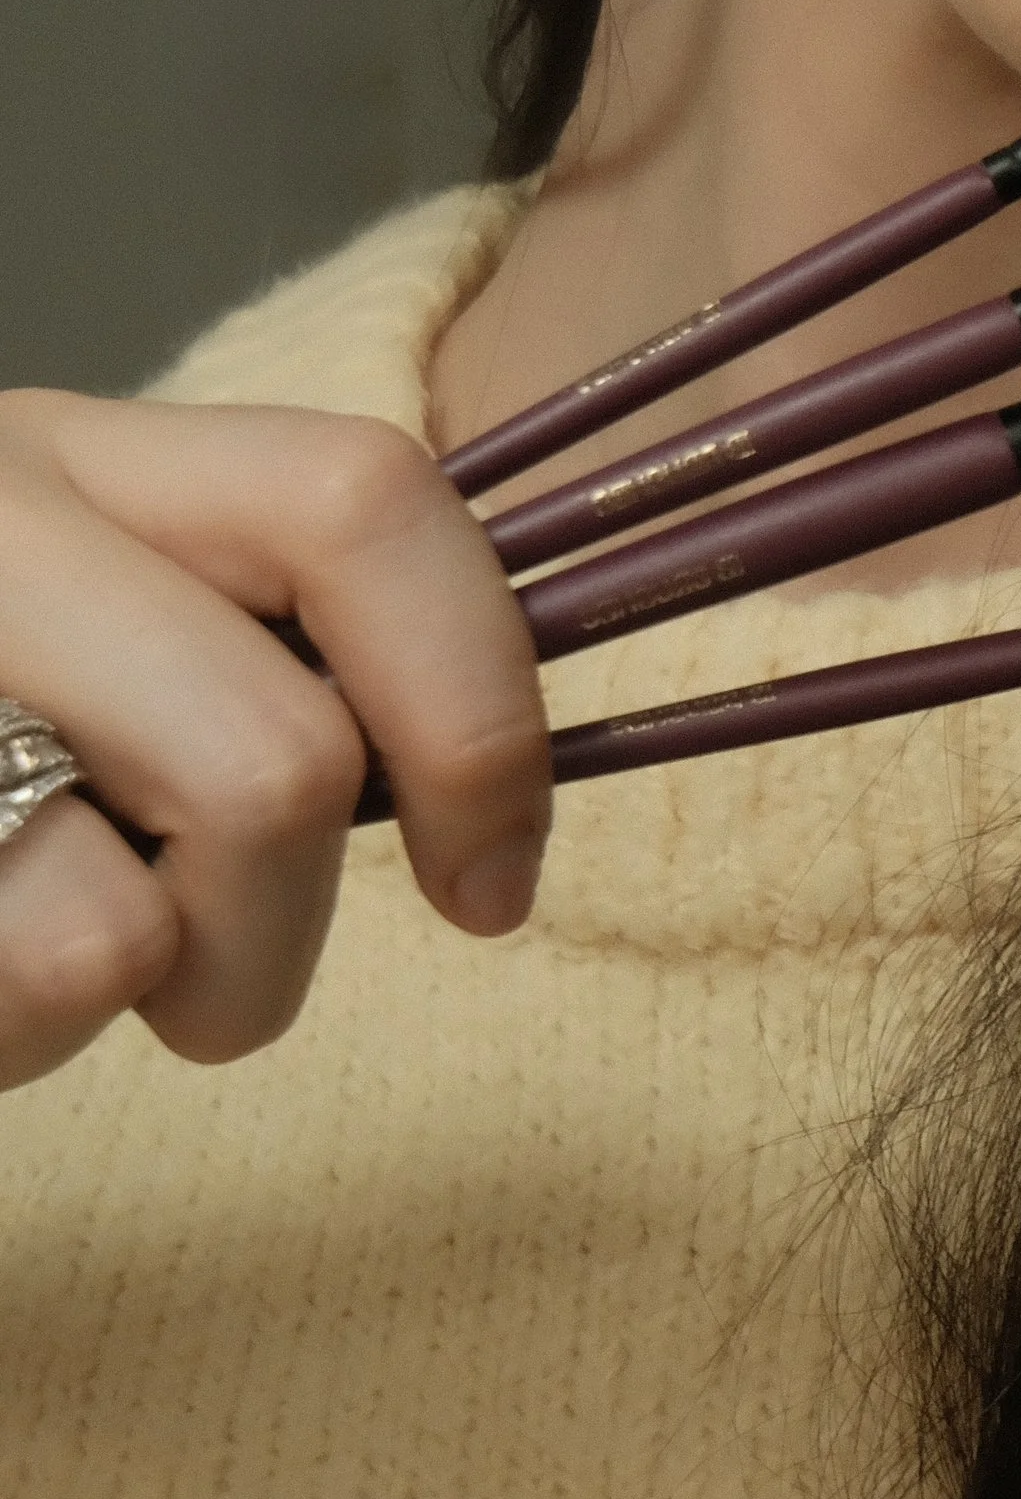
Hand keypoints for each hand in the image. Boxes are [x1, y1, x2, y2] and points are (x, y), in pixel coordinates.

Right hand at [0, 391, 549, 1086]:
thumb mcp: (97, 629)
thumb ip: (249, 662)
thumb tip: (475, 799)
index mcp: (80, 457)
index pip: (367, 498)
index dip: (481, 706)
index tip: (494, 883)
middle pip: (275, 758)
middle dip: (282, 932)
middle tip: (214, 985)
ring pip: (119, 933)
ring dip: (113, 1011)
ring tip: (32, 959)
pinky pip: (14, 994)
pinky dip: (5, 1041)